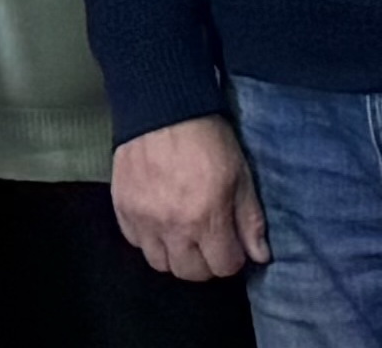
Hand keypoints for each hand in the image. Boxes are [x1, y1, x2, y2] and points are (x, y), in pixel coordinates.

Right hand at [111, 116, 265, 282]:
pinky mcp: (122, 207)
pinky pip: (135, 241)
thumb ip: (250, 220)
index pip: (223, 267)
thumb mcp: (241, 177)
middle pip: (190, 273)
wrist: (162, 108)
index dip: (232, 257)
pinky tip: (159, 221)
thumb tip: (259, 255)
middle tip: (208, 242)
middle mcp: (173, 226)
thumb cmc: (207, 140)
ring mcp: (144, 219)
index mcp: (207, 219)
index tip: (231, 243)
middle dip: (204, 263)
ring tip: (182, 235)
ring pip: (160, 263)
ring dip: (175, 254)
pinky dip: (149, 238)